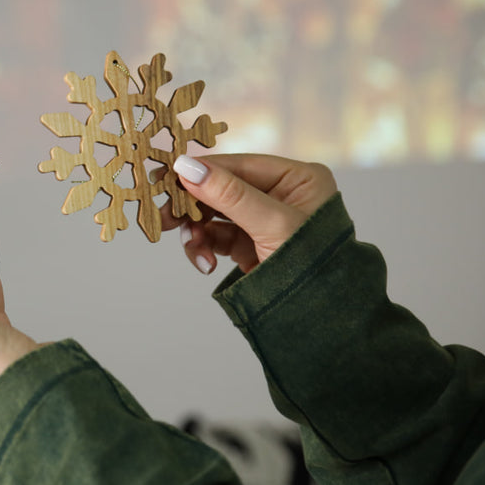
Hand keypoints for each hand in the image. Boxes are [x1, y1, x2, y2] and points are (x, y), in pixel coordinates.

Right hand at [165, 153, 337, 274]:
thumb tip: (186, 167)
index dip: (203, 170)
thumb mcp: (272, 225)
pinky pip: (215, 237)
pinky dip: (204, 247)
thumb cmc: (314, 266)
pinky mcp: (249, 244)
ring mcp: (262, 221)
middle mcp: (280, 194)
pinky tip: (205, 263)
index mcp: (297, 178)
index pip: (239, 165)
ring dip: (196, 231)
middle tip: (163, 216)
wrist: (321, 319)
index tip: (167, 177)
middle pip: (221, 188)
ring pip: (213, 214)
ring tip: (191, 246)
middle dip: (193, 205)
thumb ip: (229, 195)